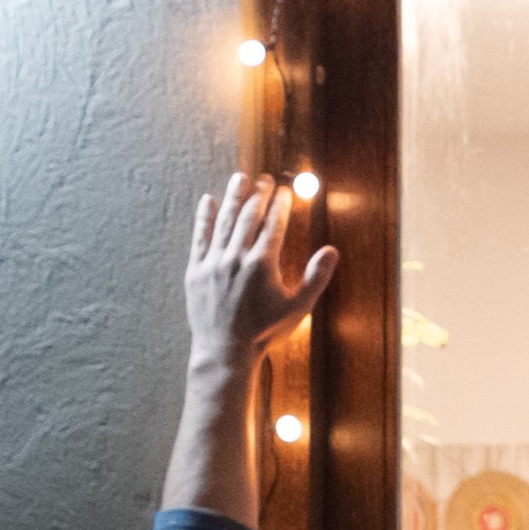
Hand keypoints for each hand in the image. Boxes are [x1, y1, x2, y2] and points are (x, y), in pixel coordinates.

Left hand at [183, 174, 336, 376]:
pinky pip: (200, 236)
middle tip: (265, 179)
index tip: (285, 192)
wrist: (225, 351)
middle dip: (259, 195)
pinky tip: (208, 200)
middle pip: (249, 217)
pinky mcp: (196, 270)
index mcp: (262, 264)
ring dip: (234, 197)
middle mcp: (237, 258)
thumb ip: (316, 277)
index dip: (280, 205)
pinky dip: (204, 217)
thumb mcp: (297, 308)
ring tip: (240, 178)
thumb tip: (332, 251)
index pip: (274, 225)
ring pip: (225, 221)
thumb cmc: (264, 332)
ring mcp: (214, 262)